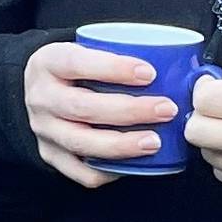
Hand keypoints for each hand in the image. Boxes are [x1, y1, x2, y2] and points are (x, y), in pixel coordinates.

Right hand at [22, 42, 178, 187]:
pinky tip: (134, 163)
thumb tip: (180, 64)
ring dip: (122, 144)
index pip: (76, 63)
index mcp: (48, 63)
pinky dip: (109, 171)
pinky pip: (81, 171)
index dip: (112, 68)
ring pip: (81, 142)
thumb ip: (119, 54)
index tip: (150, 73)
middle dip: (129, 110)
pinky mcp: (51, 154)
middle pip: (82, 108)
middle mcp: (41, 97)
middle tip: (166, 109)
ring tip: (155, 142)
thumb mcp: (86, 50)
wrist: (42, 89)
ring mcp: (43, 130)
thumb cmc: (78, 68)